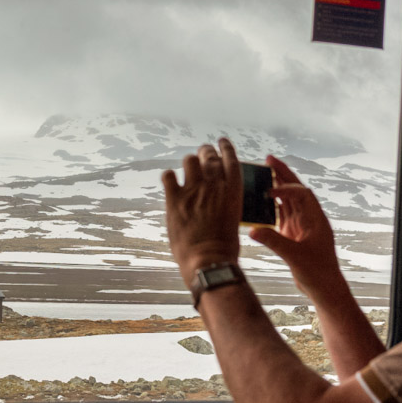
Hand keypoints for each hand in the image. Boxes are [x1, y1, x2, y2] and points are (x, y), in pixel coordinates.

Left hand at [163, 138, 242, 286]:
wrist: (208, 260)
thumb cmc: (224, 247)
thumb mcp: (233, 219)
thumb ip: (225, 202)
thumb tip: (218, 197)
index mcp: (233, 191)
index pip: (230, 160)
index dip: (226, 148)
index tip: (222, 142)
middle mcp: (214, 186)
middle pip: (209, 157)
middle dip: (206, 152)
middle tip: (202, 154)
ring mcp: (194, 190)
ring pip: (189, 161)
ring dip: (189, 162)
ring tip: (187, 168)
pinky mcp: (175, 199)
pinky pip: (168, 176)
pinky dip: (169, 176)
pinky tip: (170, 181)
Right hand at [249, 155, 344, 298]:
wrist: (324, 288)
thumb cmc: (317, 273)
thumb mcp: (295, 257)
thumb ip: (274, 242)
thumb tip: (253, 231)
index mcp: (316, 220)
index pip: (302, 195)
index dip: (286, 189)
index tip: (269, 191)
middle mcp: (309, 219)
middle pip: (296, 190)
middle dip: (283, 174)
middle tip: (268, 159)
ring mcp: (301, 225)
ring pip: (288, 200)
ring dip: (276, 185)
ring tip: (262, 172)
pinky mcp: (293, 234)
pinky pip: (281, 213)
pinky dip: (271, 204)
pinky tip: (260, 198)